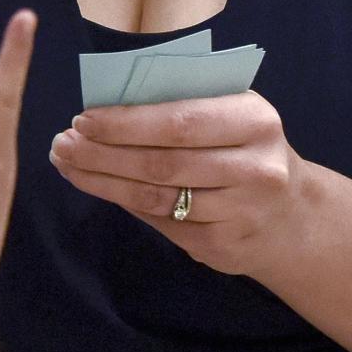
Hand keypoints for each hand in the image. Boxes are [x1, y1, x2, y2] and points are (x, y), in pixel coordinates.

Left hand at [47, 93, 306, 275]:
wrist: (290, 216)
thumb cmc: (243, 149)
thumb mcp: (231, 114)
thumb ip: (181, 105)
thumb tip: (103, 108)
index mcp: (254, 121)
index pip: (179, 120)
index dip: (125, 122)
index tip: (82, 119)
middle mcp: (255, 168)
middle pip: (162, 162)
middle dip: (102, 153)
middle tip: (61, 144)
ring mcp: (242, 211)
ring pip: (156, 196)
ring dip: (102, 180)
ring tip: (67, 163)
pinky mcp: (224, 246)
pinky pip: (162, 223)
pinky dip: (123, 203)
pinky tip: (97, 187)